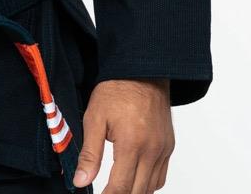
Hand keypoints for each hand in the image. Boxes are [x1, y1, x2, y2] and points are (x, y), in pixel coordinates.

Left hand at [73, 78, 173, 192]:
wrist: (141, 70)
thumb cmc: (116, 90)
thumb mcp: (95, 118)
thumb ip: (89, 154)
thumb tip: (81, 181)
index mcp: (132, 144)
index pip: (121, 187)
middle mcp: (152, 150)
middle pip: (138, 192)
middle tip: (106, 193)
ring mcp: (163, 149)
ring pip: (152, 187)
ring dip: (135, 191)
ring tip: (118, 187)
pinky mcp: (169, 146)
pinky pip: (161, 176)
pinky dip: (148, 183)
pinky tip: (135, 178)